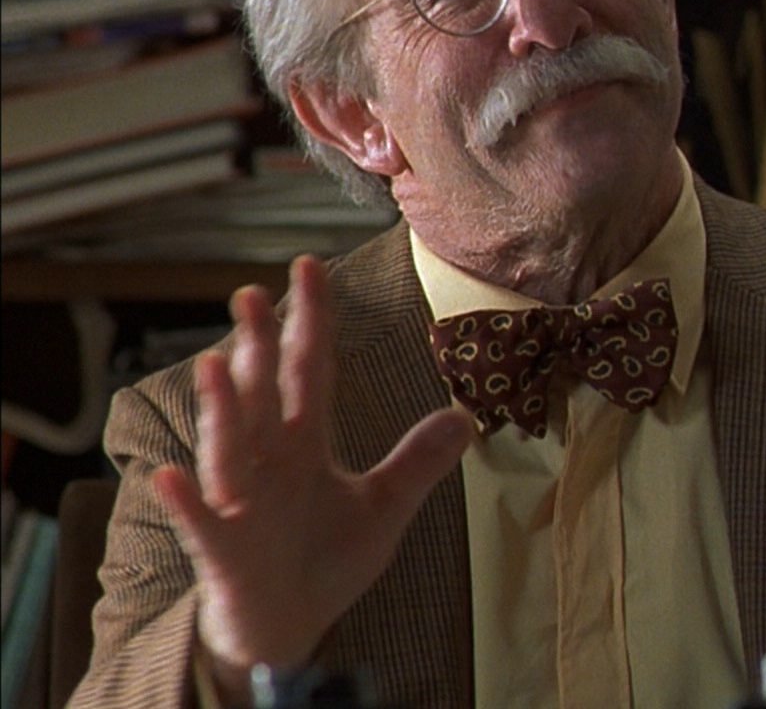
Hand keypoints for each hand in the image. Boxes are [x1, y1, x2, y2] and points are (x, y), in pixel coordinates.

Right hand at [152, 256, 472, 697]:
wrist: (285, 627)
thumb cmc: (324, 562)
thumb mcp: (383, 508)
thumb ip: (418, 463)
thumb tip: (466, 418)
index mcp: (304, 443)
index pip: (310, 370)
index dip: (310, 320)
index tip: (309, 266)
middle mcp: (267, 460)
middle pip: (263, 394)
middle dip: (258, 348)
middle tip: (251, 295)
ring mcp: (240, 501)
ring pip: (228, 446)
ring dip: (221, 408)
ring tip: (217, 365)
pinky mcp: (221, 547)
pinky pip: (200, 520)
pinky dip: (186, 499)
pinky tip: (171, 475)